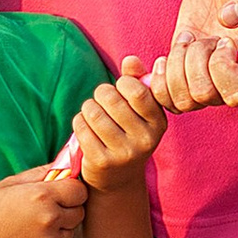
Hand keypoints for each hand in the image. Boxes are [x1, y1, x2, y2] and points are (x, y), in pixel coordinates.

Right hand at [0, 163, 90, 237]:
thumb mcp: (8, 184)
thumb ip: (40, 174)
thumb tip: (64, 166)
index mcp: (42, 195)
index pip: (79, 190)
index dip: (72, 191)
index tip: (62, 194)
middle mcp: (49, 219)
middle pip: (79, 212)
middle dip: (67, 210)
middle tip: (44, 212)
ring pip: (70, 233)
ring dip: (58, 230)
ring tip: (32, 229)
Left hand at [71, 62, 166, 190]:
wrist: (118, 178)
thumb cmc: (128, 132)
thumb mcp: (139, 109)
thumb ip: (137, 80)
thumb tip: (130, 59)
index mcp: (159, 123)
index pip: (136, 91)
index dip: (122, 83)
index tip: (121, 90)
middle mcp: (145, 140)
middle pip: (111, 98)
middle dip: (101, 94)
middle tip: (102, 101)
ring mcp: (123, 153)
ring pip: (93, 111)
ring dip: (88, 108)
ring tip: (93, 115)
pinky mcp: (101, 162)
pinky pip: (81, 127)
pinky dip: (79, 122)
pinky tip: (86, 129)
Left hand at [162, 0, 237, 108]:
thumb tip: (228, 18)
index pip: (236, 94)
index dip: (222, 68)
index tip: (225, 39)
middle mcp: (236, 83)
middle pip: (203, 95)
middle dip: (196, 60)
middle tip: (205, 36)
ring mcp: (208, 80)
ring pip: (180, 101)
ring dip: (176, 66)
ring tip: (188, 41)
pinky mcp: (184, 71)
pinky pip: (164, 96)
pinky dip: (157, 77)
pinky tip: (166, 54)